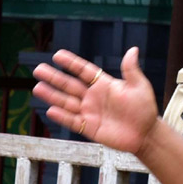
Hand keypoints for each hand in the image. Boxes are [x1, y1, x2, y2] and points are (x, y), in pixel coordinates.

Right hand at [32, 47, 158, 153]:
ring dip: (52, 95)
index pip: (83, 71)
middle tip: (38, 69)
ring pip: (66, 102)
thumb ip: (131, 70)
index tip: (57, 55)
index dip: (71, 63)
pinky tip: (50, 110)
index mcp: (103, 84)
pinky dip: (62, 117)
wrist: (146, 134)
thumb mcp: (139, 86)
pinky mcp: (89, 127)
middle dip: (54, 78)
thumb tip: (133, 50)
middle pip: (69, 85)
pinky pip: (72, 121)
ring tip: (37, 88)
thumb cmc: (144, 109)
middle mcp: (93, 97)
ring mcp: (89, 112)